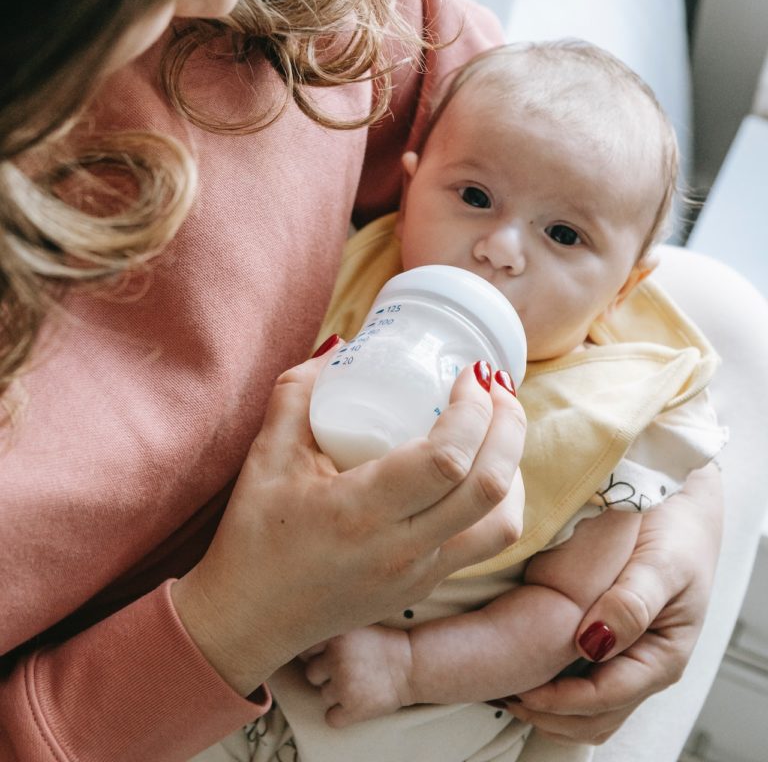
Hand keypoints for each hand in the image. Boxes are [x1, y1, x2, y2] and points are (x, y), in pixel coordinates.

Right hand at [172, 354, 524, 696]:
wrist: (250, 619)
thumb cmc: (255, 534)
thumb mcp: (266, 454)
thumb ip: (299, 391)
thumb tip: (341, 346)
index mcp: (362, 511)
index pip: (447, 459)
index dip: (473, 410)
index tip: (470, 374)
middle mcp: (402, 548)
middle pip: (491, 488)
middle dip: (509, 426)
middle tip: (498, 389)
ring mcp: (419, 575)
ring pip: (502, 524)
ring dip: (513, 468)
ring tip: (498, 428)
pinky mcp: (425, 589)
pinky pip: (485, 544)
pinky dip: (499, 502)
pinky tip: (481, 469)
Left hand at [302, 625, 413, 724]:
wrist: (411, 665)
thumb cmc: (381, 645)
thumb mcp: (356, 626)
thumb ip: (331, 633)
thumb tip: (302, 645)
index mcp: (336, 636)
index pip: (305, 650)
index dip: (317, 655)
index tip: (332, 655)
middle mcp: (336, 659)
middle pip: (312, 674)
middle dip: (327, 675)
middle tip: (349, 670)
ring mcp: (343, 685)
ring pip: (323, 695)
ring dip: (336, 693)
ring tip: (357, 683)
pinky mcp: (352, 709)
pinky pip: (331, 718)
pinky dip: (340, 715)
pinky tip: (355, 703)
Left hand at [500, 466, 722, 744]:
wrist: (683, 512)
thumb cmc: (677, 534)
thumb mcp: (661, 563)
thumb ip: (632, 603)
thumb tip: (592, 644)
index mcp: (662, 657)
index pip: (606, 698)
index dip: (562, 701)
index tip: (522, 690)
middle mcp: (645, 668)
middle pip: (595, 716)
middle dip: (550, 713)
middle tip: (502, 694)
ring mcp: (630, 658)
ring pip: (589, 710)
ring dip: (551, 708)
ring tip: (507, 689)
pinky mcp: (614, 643)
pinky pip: (584, 682)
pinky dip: (556, 686)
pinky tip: (525, 667)